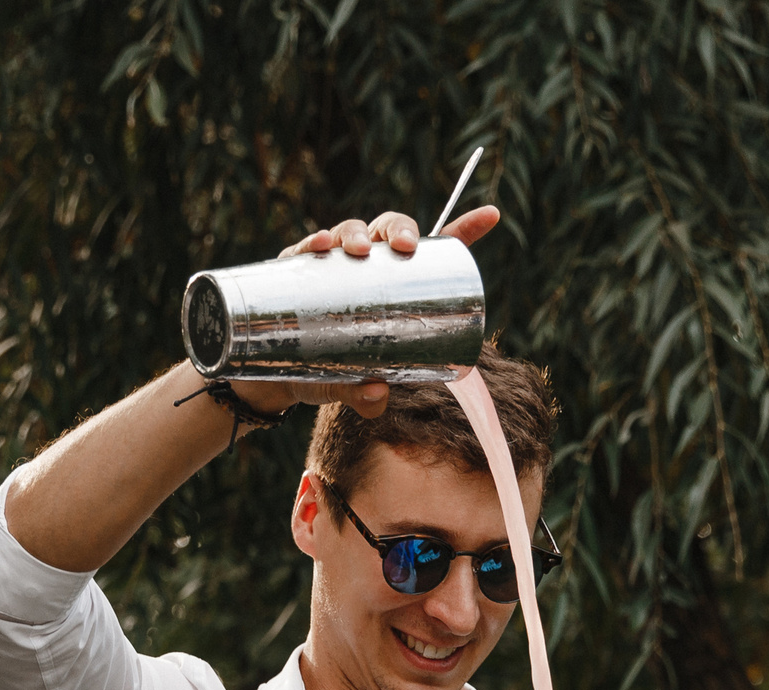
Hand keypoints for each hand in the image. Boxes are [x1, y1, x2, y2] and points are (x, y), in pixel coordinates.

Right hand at [227, 206, 502, 421]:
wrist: (275, 379)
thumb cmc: (327, 376)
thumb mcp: (348, 388)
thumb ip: (363, 396)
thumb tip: (375, 396)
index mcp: (395, 287)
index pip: (434, 251)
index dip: (464, 228)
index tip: (493, 215)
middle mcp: (367, 268)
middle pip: (390, 231)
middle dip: (399, 229)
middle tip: (403, 248)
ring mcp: (331, 266)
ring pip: (350, 233)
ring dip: (355, 232)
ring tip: (356, 249)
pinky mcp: (296, 271)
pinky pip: (305, 250)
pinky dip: (312, 244)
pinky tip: (320, 247)